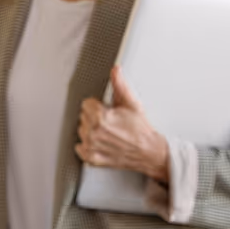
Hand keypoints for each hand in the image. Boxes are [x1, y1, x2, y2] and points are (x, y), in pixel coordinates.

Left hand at [76, 66, 169, 182]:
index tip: (108, 110)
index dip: (98, 106)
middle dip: (95, 117)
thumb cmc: (141, 130)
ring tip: (109, 133)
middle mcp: (94, 133)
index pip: (86, 104)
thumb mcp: (132, 104)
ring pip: (81, 131)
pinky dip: (89, 146)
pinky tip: (102, 143)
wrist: (149, 152)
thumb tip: (115, 70)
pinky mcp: (92, 158)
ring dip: (91, 131)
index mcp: (101, 118)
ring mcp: (92, 147)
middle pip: (83, 117)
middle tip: (111, 122)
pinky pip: (80, 148)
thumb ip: (120, 85)